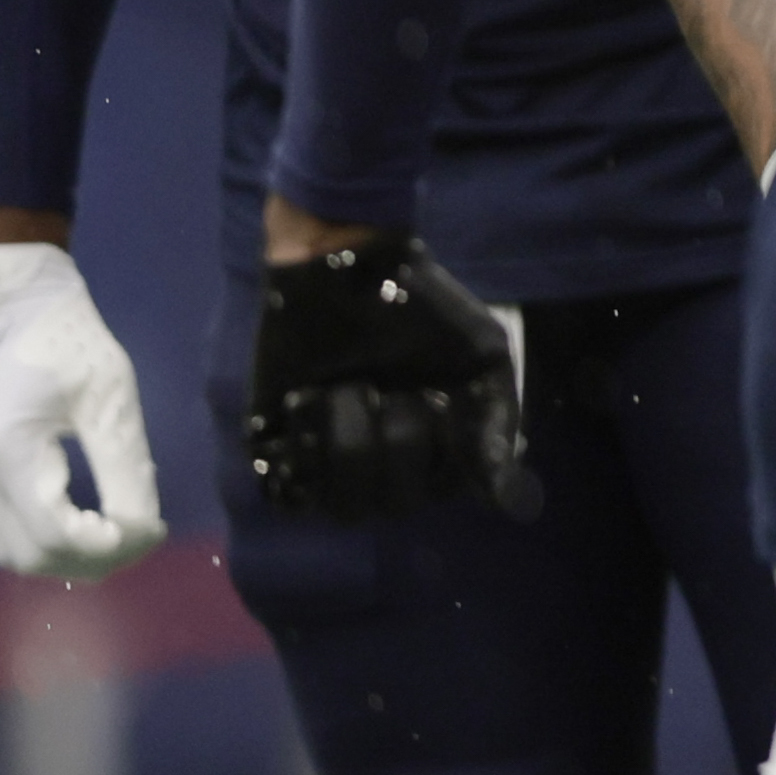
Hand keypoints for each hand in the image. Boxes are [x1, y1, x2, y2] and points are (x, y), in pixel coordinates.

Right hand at [0, 244, 165, 579]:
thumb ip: (125, 467)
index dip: (107, 545)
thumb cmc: (70, 344)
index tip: (153, 530)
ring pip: (10, 551)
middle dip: (91, 558)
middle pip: (29, 554)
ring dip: (65, 557)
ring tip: (118, 536)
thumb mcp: (110, 399)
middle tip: (142, 536)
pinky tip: (83, 526)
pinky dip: (42, 542)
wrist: (14, 310)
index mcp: (9, 452)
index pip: (54, 533)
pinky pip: (1, 531)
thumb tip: (144, 527)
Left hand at [246, 235, 532, 523]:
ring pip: (341, 505)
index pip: (440, 491)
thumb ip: (495, 423)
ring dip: (348, 439)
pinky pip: (287, 492)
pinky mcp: (275, 452)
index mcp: (433, 449)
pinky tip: (306, 401)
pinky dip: (302, 444)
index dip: (439, 450)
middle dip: (396, 441)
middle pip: (391, 505)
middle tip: (389, 388)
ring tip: (344, 389)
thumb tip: (499, 494)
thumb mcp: (483, 357)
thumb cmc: (422, 310)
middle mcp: (382, 465)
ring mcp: (327, 463)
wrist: (344, 269)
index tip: (437, 398)